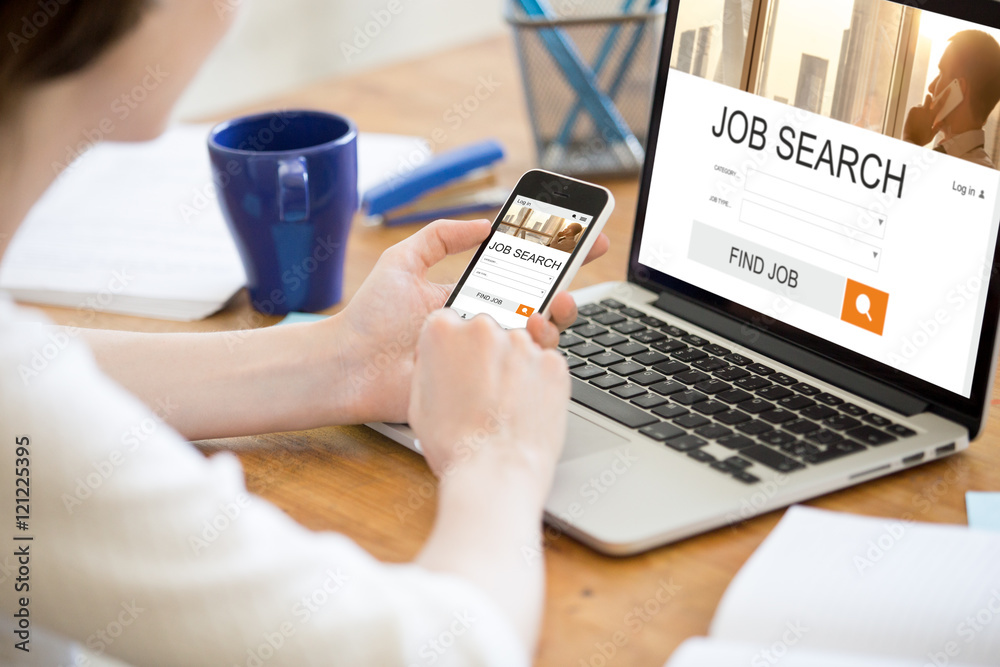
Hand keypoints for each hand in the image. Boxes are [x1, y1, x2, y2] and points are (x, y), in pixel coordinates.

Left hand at [330, 218, 608, 422]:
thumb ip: (440, 236)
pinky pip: (519, 367)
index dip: (552, 257)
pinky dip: (536, 349)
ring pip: (538, 336)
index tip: (581, 236)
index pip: (520, 274)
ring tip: (559, 301)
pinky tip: (534, 332)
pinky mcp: (482, 381)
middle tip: (581, 265)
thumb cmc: (370, 317)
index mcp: (470, 296)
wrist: (349, 367)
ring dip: (558, 314)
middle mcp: (483, 325)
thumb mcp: (402, 261)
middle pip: (540, 304)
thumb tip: (486, 224)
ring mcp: (485, 354)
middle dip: (567, 282)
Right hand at [408, 308, 569, 493]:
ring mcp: (522, 343)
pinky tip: (524, 407)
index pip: (449, 323)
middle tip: (481, 392)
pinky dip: (538, 381)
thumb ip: (430, 366)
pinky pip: (543, 365)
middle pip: (485, 332)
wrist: (496, 472)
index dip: (453, 349)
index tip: (458, 367)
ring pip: (517, 348)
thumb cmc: (454, 444)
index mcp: (442, 331)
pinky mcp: (552, 362)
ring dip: (512, 368)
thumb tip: (440, 357)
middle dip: (484, 356)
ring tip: (503, 406)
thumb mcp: (419, 401)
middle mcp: (483, 327)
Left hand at [904, 90, 949, 145]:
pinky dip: (915, 112)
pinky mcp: (910, 112)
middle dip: (929, 99)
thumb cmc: (921, 139)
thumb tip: (942, 121)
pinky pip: (914, 108)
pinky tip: (914, 119)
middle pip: (928, 98)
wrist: (910, 141)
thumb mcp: (932, 134)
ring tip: (918, 119)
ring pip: (920, 105)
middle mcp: (924, 111)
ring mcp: (916, 110)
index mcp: (932, 116)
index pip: (940, 103)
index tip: (948, 89)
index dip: (945, 95)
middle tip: (929, 102)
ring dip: (921, 109)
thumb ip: (937, 127)